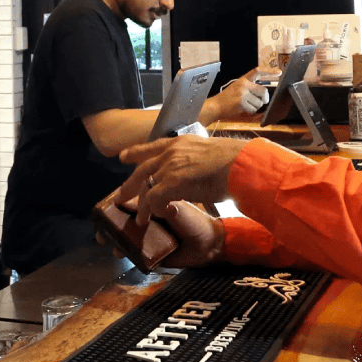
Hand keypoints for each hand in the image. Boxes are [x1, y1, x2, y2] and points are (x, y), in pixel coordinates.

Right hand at [93, 197, 225, 268]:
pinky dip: (125, 253)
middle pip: (124, 221)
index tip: (104, 207)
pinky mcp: (152, 254)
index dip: (116, 204)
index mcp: (154, 205)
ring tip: (105, 240)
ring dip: (114, 238)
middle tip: (99, 226)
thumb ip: (154, 203)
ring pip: (126, 237)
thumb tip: (132, 201)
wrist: (208, 244)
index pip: (130, 202)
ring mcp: (150, 237)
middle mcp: (150, 220)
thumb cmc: (194, 220)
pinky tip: (119, 252)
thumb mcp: (172, 206)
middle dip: (110, 223)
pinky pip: (134, 254)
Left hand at [118, 134, 248, 226]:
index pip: (152, 146)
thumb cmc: (233, 161)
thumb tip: (194, 170)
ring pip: (146, 187)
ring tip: (140, 219)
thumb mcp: (207, 152)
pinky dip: (154, 209)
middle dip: (130, 184)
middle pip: (142, 169)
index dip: (136, 152)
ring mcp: (169, 167)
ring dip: (142, 205)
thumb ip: (194, 160)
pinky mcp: (172, 182)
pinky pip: (154, 198)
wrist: (241, 164)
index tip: (124, 156)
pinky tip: (157, 216)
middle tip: (120, 195)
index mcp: (179, 143)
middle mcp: (170, 152)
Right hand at [212, 69, 267, 119]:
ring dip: (255, 106)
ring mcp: (242, 93)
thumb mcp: (237, 87)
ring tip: (246, 105)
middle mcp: (243, 84)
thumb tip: (264, 95)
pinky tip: (243, 109)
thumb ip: (250, 87)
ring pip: (259, 102)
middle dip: (264, 99)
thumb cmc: (227, 98)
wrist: (215, 105)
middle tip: (261, 101)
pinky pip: (253, 109)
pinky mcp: (241, 102)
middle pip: (263, 91)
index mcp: (243, 79)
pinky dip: (250, 111)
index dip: (269, 72)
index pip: (258, 72)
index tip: (279, 73)